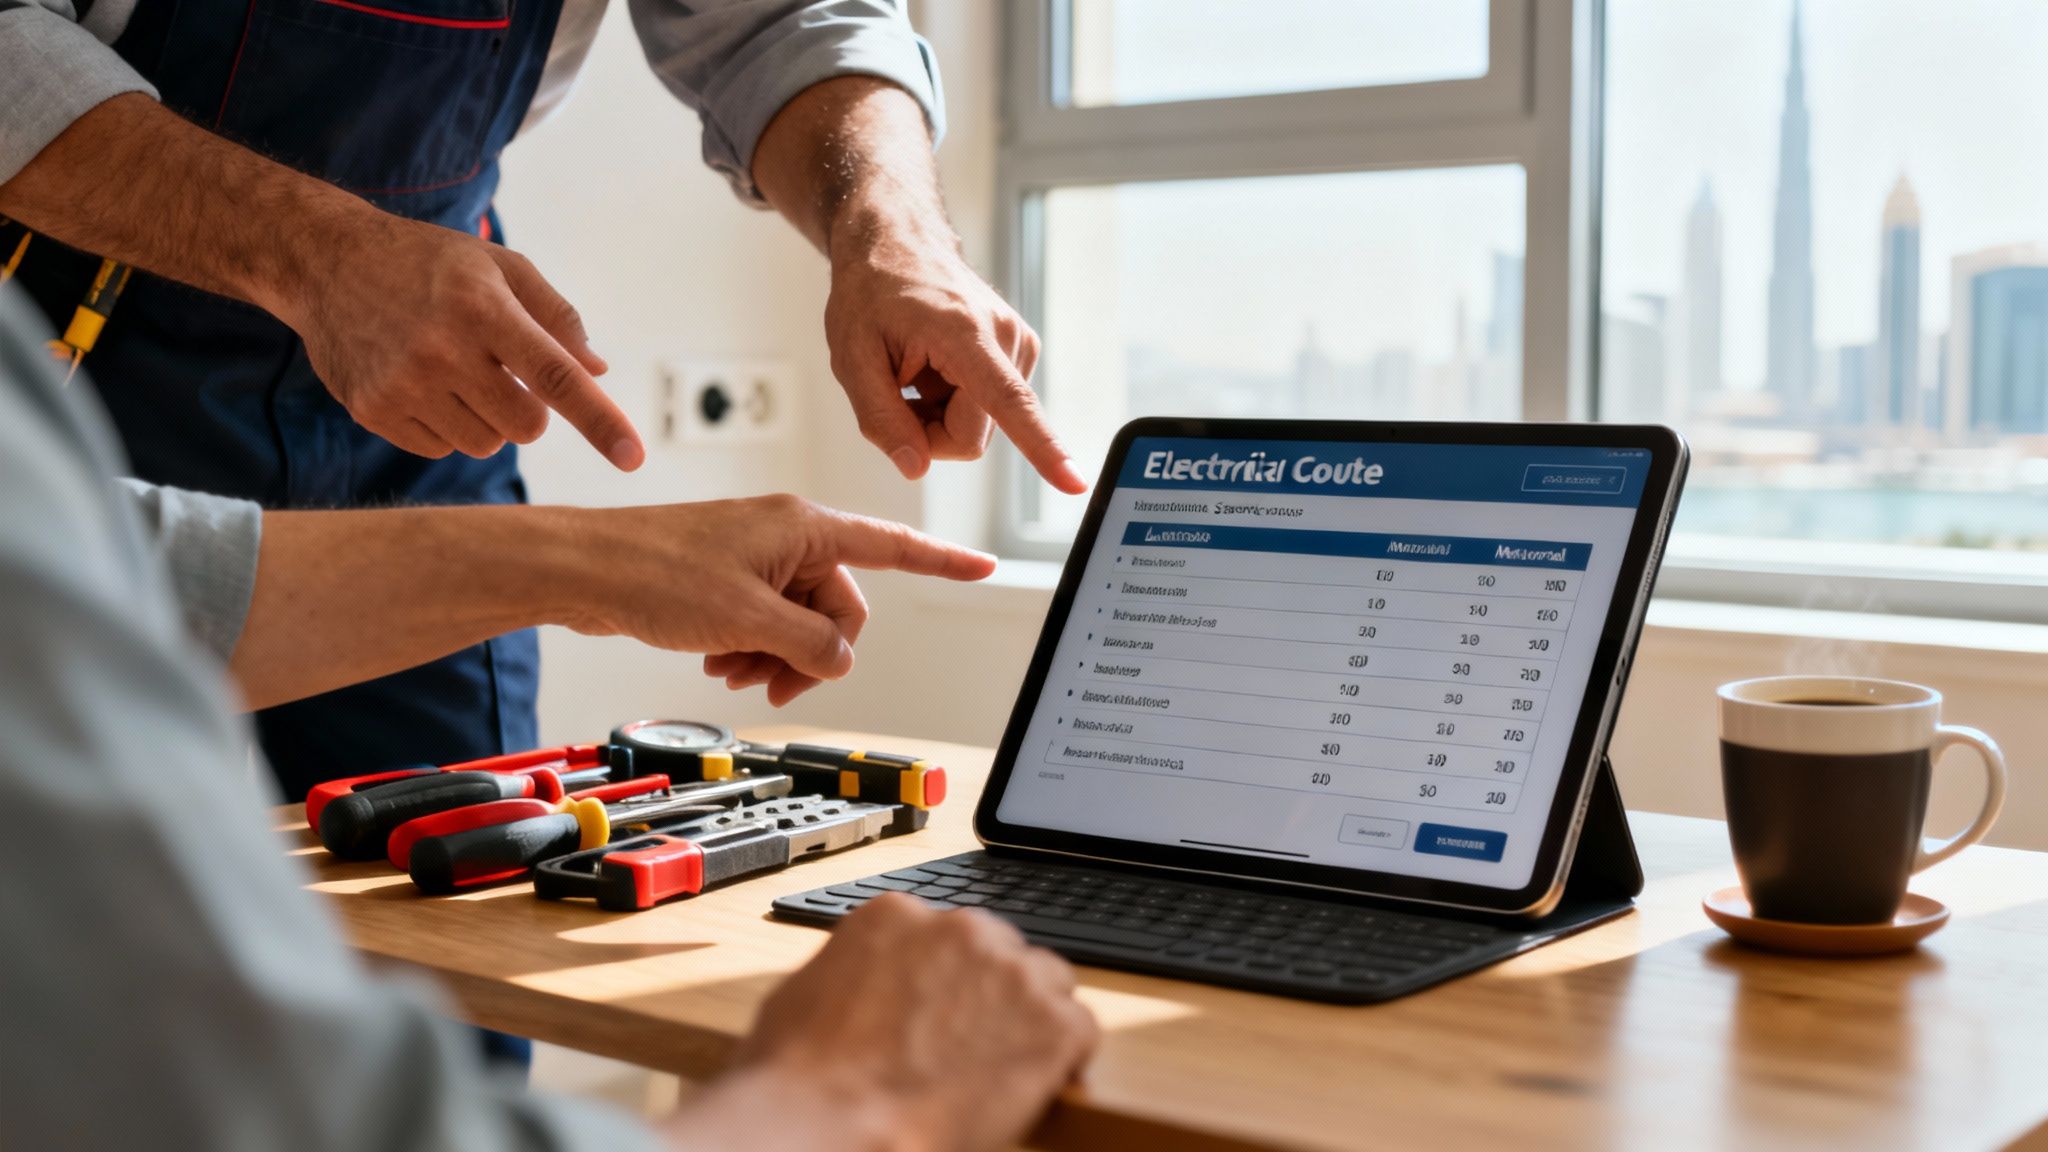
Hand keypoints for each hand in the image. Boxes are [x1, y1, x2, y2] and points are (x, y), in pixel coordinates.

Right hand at [276, 210, 643, 468]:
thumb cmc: (429, 263)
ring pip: (486, 444)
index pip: (555, 375)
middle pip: (526, 425)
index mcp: (483, 308)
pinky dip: (447, 427)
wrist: (326, 262)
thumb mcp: (499, 266)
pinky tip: (424, 384)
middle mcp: (441, 349)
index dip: (599, 419)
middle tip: (502, 372)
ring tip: (458, 372)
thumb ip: (556, 316)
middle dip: (530, 409)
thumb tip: (599, 371)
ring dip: (488, 419)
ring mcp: (402, 384)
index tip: (633, 456)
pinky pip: (441, 449)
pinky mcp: (373, 410)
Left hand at [562, 495, 994, 704]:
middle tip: (772, 682)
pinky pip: (766, 621)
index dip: (942, 562)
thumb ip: (810, 643)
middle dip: (813, 652)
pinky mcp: (728, 579)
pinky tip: (718, 661)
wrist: (583, 570)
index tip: (983, 566)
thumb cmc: (654, 574)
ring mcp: (756, 558)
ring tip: (732, 671)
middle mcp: (787, 537)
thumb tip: (840, 660)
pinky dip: (751, 648)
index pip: (893, 547)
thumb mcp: (748, 618)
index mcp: (804, 528)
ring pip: (800, 622)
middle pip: (839, 607)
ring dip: (776, 656)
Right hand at [729, 896, 1096, 1151]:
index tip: (943, 1008)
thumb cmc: (800, 1079)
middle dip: (990, 994)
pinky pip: (1080, 1030)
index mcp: (896, 916)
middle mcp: (959, 929)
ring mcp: (1010, 973)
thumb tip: (860, 988)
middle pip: (1000, 951)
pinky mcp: (1051, 1022)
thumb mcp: (802, 997)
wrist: (831, 1126)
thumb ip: (851, 973)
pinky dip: (1065, 1059)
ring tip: (1003, 1068)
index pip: (944, 934)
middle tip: (970, 1044)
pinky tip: (1037, 1085)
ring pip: (1047, 983)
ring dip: (1032, 1020)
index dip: (948, 978)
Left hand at [824, 211, 1088, 494]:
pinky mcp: (1020, 353)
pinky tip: (934, 368)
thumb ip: (881, 419)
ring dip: (939, 415)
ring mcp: (1019, 345)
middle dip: (928, 433)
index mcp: (966, 335)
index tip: (1076, 483)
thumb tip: (916, 468)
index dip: (1042, 449)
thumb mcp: (852, 357)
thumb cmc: (872, 292)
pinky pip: (986, 411)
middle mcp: (1007, 339)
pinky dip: (952, 402)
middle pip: (973, 438)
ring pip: (980, 428)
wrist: (898, 242)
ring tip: (916, 370)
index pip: (1009, 405)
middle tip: (896, 390)